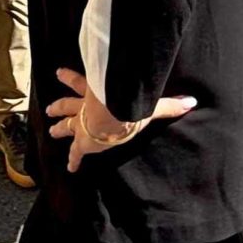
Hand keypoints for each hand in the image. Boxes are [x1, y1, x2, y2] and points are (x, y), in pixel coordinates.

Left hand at [45, 66, 194, 171]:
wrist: (111, 117)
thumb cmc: (126, 106)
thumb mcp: (147, 103)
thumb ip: (168, 103)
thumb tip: (192, 101)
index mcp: (96, 94)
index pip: (80, 83)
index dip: (70, 78)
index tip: (59, 73)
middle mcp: (86, 107)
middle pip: (68, 105)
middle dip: (59, 108)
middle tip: (49, 109)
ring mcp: (83, 124)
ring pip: (67, 125)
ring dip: (59, 127)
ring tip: (51, 129)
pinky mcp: (83, 142)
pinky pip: (76, 154)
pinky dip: (73, 161)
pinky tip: (70, 169)